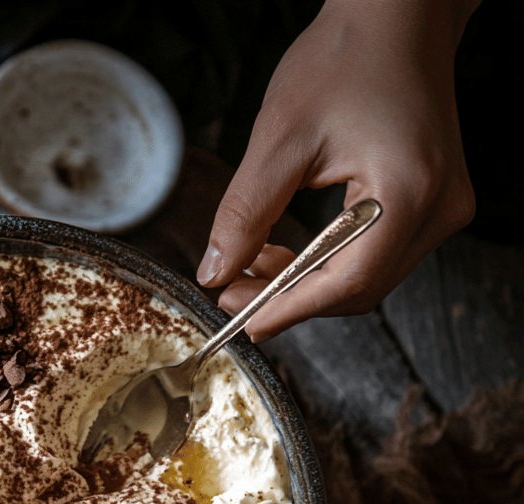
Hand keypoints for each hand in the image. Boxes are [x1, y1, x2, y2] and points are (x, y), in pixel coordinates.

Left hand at [197, 0, 478, 340]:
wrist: (398, 15)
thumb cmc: (345, 59)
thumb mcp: (280, 138)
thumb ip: (245, 213)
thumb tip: (215, 274)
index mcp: (410, 192)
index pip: (347, 283)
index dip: (288, 309)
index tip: (239, 319)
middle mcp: (439, 209)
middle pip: (357, 291)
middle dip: (289, 299)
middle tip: (232, 289)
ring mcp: (442, 209)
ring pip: (363, 280)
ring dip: (303, 284)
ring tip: (252, 261)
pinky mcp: (430, 206)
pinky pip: (372, 257)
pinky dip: (323, 265)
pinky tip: (284, 250)